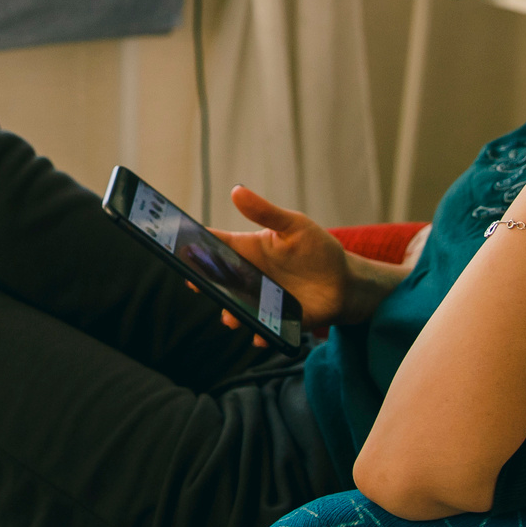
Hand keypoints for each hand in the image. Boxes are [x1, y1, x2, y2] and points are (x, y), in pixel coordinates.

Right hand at [208, 186, 401, 333]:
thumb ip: (265, 212)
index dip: (196, 246)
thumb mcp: (294, 226)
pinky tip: (261, 336)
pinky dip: (260, 335)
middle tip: (196, 284)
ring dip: (231, 314)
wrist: (346, 282)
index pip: (216, 246)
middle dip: (205, 284)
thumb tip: (237, 190)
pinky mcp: (276, 320)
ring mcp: (260, 300)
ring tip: (232, 317)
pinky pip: (263, 330)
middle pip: (219, 281)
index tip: (179, 247)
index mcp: (248, 250)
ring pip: (236, 309)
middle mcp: (249, 277)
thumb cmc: (318, 249)